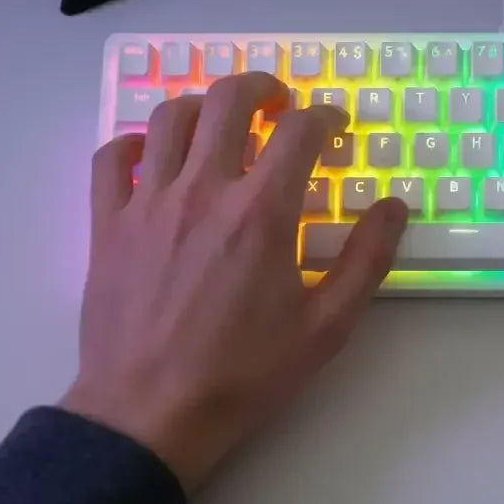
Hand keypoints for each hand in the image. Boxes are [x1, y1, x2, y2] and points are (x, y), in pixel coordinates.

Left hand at [61, 73, 406, 493]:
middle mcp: (204, 191)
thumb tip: (394, 207)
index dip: (325, 116)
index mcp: (262, 212)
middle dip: (263, 87)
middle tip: (279, 103)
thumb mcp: (327, 326)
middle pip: (229, 100)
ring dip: (203, 105)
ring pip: (170, 117)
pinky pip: (111, 158)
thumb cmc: (243, 373)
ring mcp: (149, 203)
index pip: (300, 130)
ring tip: (221, 122)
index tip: (335, 126)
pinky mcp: (108, 224)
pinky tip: (155, 156)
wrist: (149, 416)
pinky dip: (135, 142)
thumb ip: (366, 260)